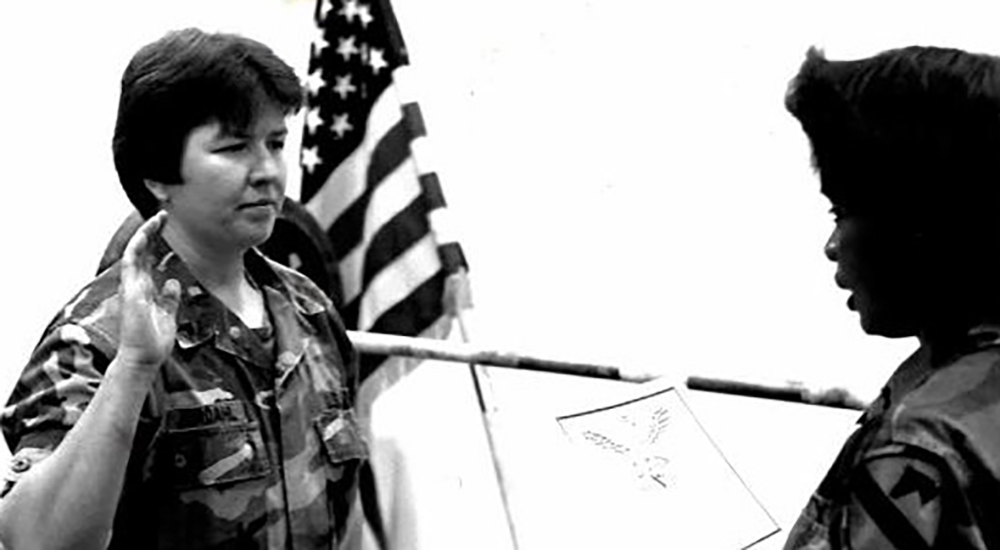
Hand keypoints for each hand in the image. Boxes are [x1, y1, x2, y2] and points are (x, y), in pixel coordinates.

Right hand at [117, 211, 180, 372]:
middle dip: (151, 232)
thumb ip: (169, 299)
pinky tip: (147, 233)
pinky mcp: (130, 290)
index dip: (156, 242)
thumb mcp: (168, 315)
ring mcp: (131, 286)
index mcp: (144, 290)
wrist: (144, 359)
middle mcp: (135, 285)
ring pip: (134, 252)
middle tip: (163, 215)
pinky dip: (138, 246)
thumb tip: (173, 283)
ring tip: (157, 217)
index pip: (148, 259)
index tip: (166, 227)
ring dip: (145, 233)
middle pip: (141, 251)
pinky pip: (130, 262)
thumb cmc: (153, 341)